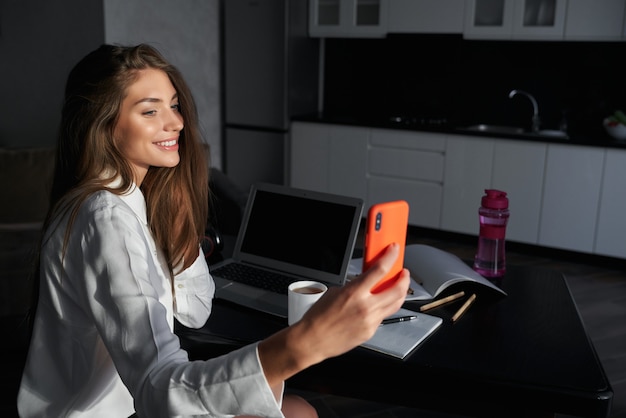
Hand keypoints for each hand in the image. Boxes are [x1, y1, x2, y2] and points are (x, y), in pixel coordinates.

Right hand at [297, 242, 409, 358]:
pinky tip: (380, 305)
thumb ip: (353, 286)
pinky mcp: (371, 331)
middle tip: (403, 273)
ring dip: (400, 293)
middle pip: (397, 289)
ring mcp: (370, 320)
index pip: (380, 270)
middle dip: (404, 278)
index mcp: (354, 292)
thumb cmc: (319, 317)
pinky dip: (384, 308)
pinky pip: (383, 317)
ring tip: (399, 288)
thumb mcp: (335, 292)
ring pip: (395, 304)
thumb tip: (364, 283)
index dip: (391, 257)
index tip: (394, 250)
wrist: (313, 340)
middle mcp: (365, 306)